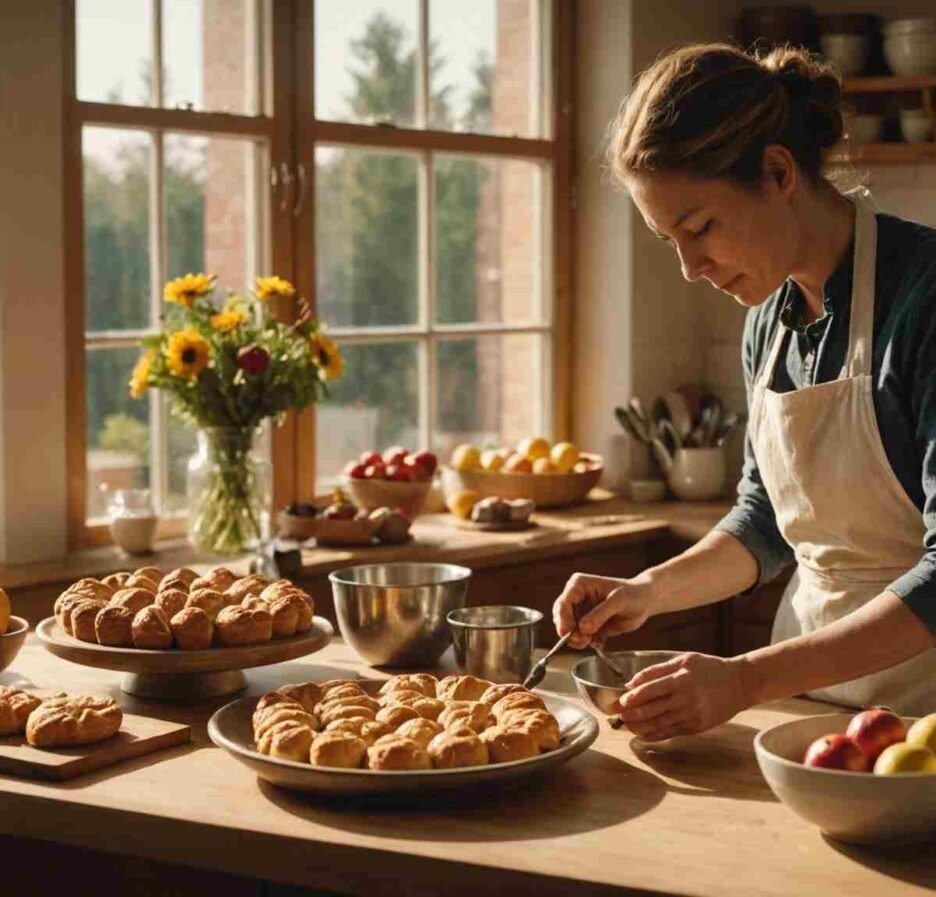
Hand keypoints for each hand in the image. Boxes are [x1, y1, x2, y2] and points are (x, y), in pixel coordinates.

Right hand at [552, 572, 653, 649]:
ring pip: (570, 630)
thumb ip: (600, 613)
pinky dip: (589, 643)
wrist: (645, 601)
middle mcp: (577, 598)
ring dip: (579, 639)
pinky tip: (601, 641)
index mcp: (579, 585)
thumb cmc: (633, 593)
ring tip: (594, 640)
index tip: (566, 633)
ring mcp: (582, 613)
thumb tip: (583, 627)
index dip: (562, 619)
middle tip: (582, 640)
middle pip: (562, 618)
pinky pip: (582, 638)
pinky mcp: (589, 625)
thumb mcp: (619, 600)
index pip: (563, 602)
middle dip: (570, 631)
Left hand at [616, 653, 750, 739]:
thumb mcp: (684, 660)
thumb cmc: (710, 668)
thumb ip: (656, 670)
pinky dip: (655, 735)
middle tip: (617, 716)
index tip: (619, 702)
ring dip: (639, 727)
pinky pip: (671, 733)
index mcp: (680, 680)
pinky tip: (643, 735)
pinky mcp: (697, 727)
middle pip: (651, 710)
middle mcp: (685, 700)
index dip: (632, 698)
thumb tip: (633, 682)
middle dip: (630, 715)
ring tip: (626, 726)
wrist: (740, 684)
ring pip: (659, 725)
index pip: (649, 691)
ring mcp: (691, 715)